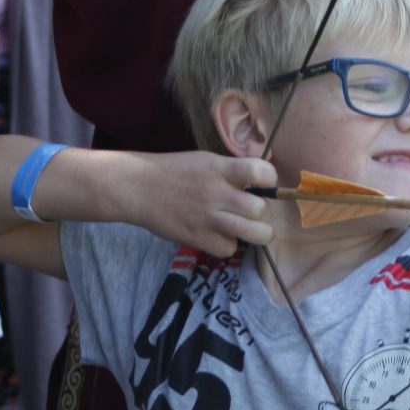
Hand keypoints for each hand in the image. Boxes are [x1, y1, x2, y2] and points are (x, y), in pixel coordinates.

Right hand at [111, 150, 279, 257]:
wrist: (138, 188)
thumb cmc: (175, 171)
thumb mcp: (206, 160)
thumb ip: (233, 170)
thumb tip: (263, 179)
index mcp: (220, 169)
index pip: (261, 172)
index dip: (270, 180)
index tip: (264, 184)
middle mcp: (216, 193)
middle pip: (261, 210)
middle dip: (264, 212)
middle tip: (255, 211)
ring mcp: (207, 218)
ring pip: (254, 234)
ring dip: (258, 233)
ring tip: (252, 228)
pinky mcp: (197, 238)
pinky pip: (229, 249)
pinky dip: (228, 245)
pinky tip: (221, 235)